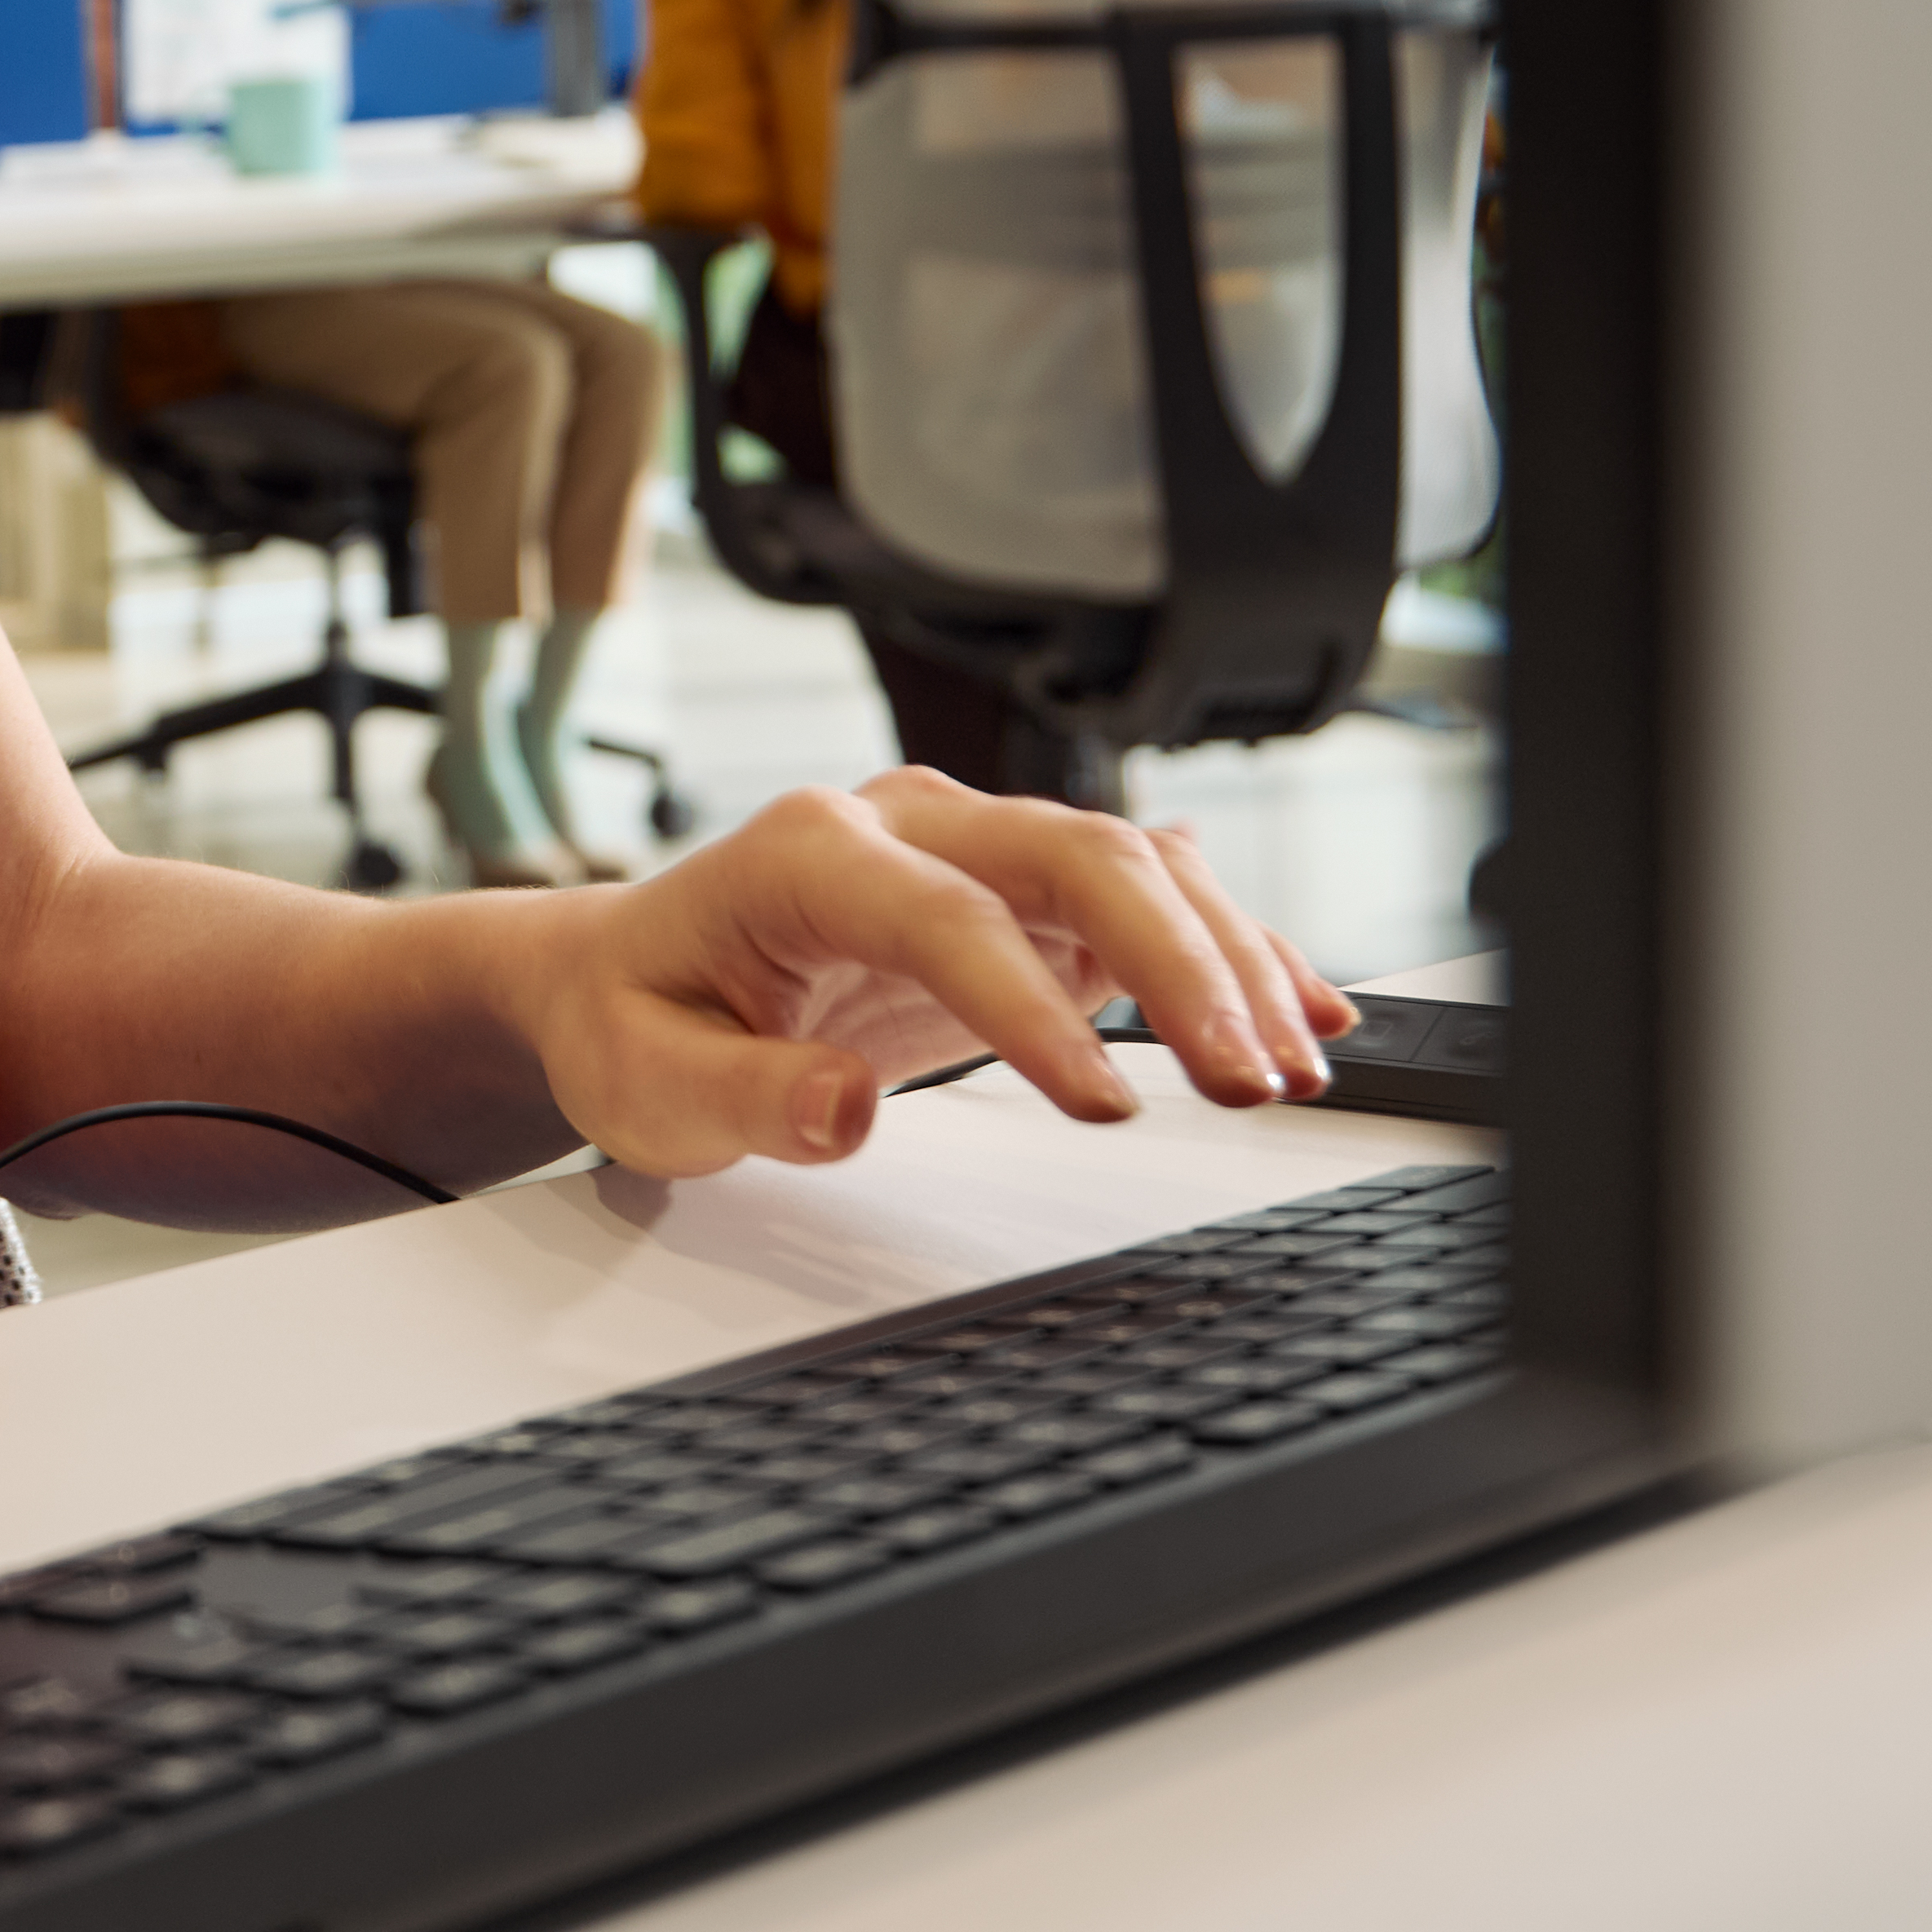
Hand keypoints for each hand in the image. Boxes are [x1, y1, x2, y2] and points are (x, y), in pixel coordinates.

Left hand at [513, 772, 1358, 1175]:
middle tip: (1251, 1083)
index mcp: (808, 850)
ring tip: (1293, 1069)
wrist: (626, 975)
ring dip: (1226, 962)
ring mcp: (975, 847)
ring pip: (1136, 866)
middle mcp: (907, 821)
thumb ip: (744, 1095)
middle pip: (1077, 855)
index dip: (1034, 1007)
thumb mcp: (648, 1080)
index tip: (1106, 1109)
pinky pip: (1148, 900)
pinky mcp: (1022, 895)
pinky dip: (1230, 951)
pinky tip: (1306, 1014)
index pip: (946, 914)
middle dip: (1180, 964)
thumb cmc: (636, 1020)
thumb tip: (845, 1111)